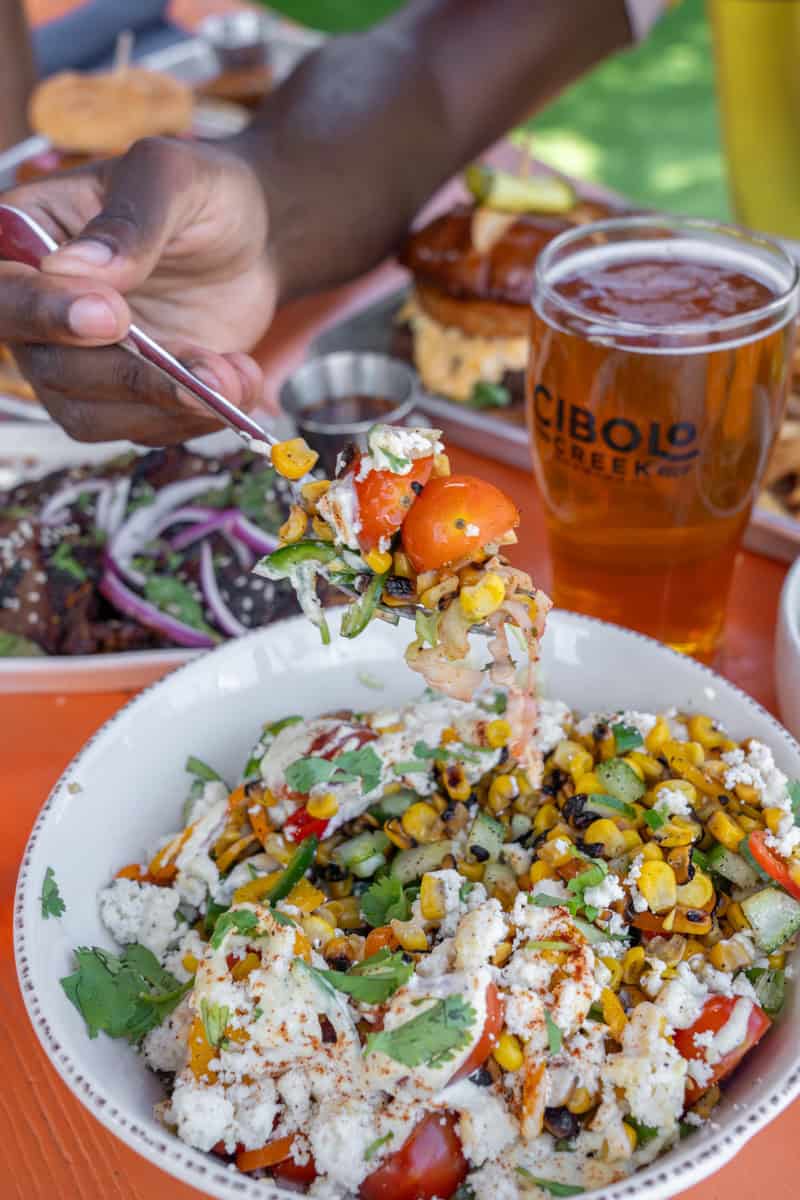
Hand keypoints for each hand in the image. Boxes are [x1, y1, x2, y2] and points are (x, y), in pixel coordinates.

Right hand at [0, 136, 275, 443]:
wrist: (256, 242)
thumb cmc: (204, 195)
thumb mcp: (174, 179)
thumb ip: (130, 220)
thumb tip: (76, 267)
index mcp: (27, 236)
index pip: (3, 289)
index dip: (43, 312)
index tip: (112, 316)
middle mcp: (39, 308)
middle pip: (46, 365)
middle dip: (128, 375)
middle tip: (201, 369)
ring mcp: (78, 360)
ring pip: (89, 414)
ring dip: (166, 405)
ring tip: (233, 378)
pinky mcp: (126, 396)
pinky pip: (139, 428)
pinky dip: (190, 418)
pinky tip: (238, 384)